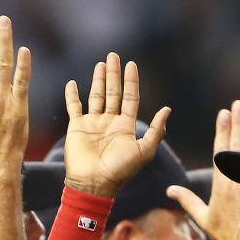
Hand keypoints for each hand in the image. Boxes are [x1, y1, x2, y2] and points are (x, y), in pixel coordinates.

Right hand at [62, 52, 170, 197]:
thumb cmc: (120, 170)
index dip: (131, 81)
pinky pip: (74, 106)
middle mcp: (111, 122)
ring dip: (98, 80)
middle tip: (114, 56)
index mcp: (126, 126)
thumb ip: (156, 130)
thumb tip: (167, 109)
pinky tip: (73, 83)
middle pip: (114, 92)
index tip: (131, 64)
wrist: (94, 183)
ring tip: (101, 64)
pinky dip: (72, 95)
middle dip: (114, 74)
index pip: (130, 98)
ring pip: (97, 95)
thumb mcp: (144, 151)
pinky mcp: (77, 126)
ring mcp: (93, 123)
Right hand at [166, 99, 239, 239]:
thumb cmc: (225, 234)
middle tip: (238, 104)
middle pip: (237, 147)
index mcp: (221, 186)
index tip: (223, 113)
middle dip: (237, 123)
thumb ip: (188, 201)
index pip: (221, 152)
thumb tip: (170, 190)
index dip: (222, 131)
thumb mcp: (204, 218)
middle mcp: (236, 182)